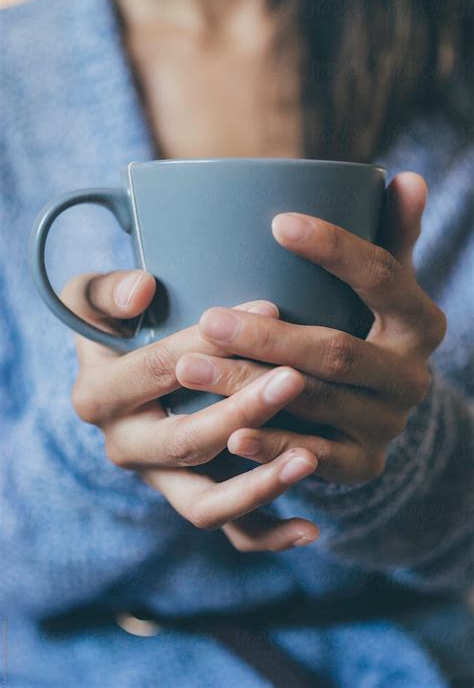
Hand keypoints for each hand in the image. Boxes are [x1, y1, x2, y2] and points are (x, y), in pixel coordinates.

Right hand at [61, 272, 318, 550]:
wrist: (123, 369)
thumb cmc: (116, 326)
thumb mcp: (92, 300)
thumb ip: (107, 291)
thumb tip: (142, 291)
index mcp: (97, 396)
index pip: (158, 370)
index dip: (212, 344)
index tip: (269, 313)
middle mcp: (123, 447)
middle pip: (186, 442)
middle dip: (243, 412)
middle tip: (295, 381)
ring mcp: (159, 479)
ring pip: (206, 503)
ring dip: (259, 486)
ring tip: (309, 460)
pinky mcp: (190, 496)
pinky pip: (229, 531)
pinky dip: (268, 535)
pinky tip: (311, 529)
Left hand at [177, 173, 446, 484]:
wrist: (378, 408)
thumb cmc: (364, 327)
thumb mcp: (383, 284)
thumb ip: (391, 234)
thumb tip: (408, 177)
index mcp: (420, 321)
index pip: (384, 277)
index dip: (335, 250)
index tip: (277, 222)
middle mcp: (412, 376)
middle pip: (337, 351)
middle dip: (268, 337)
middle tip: (208, 319)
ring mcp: (389, 423)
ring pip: (316, 403)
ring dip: (250, 388)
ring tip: (191, 367)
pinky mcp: (364, 463)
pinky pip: (316, 458)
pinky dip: (273, 446)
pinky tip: (229, 433)